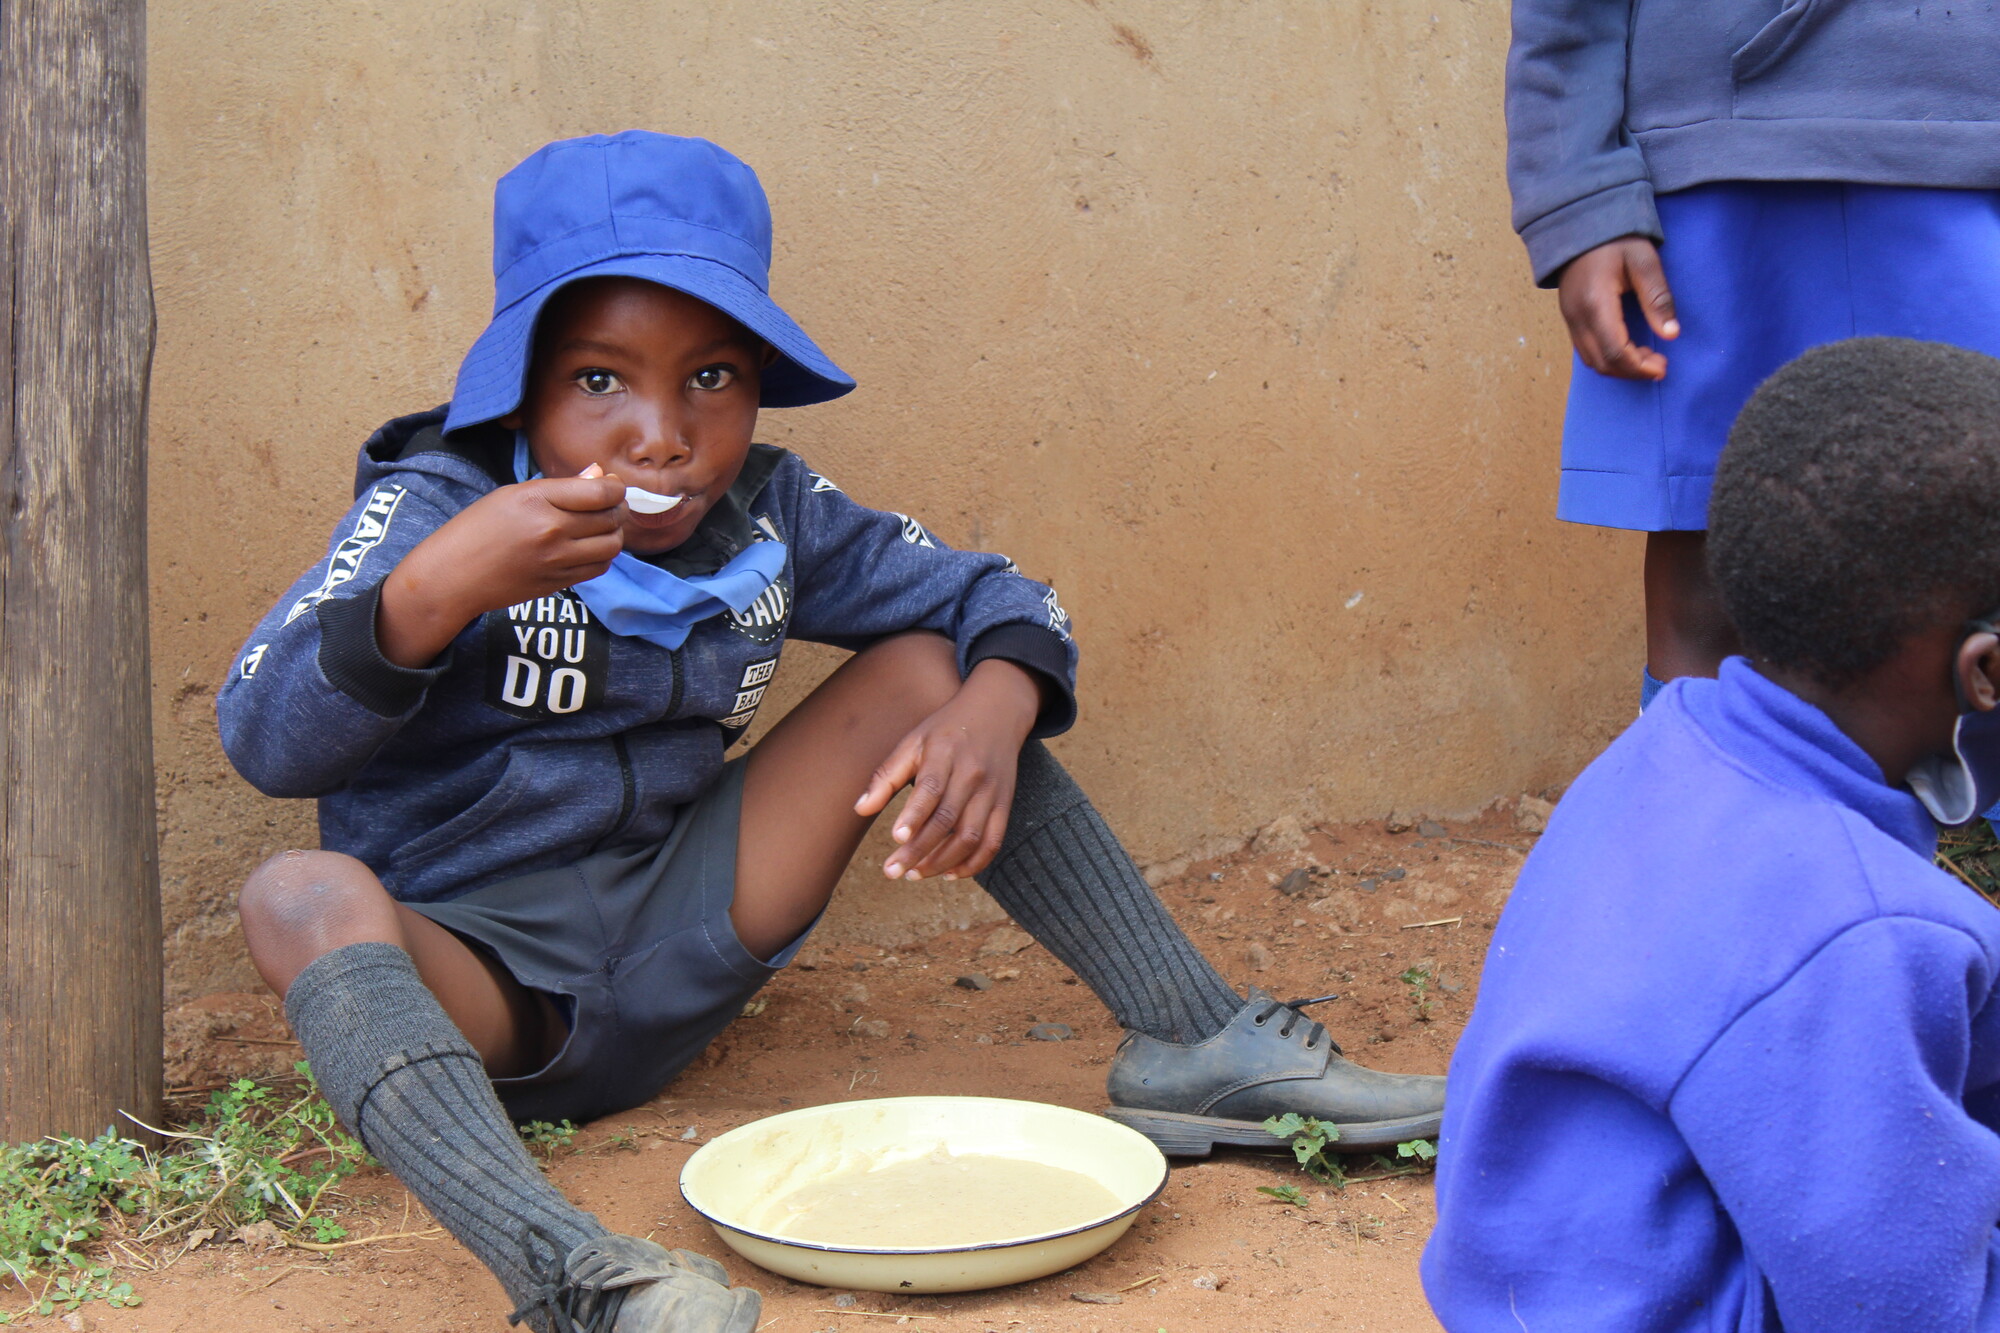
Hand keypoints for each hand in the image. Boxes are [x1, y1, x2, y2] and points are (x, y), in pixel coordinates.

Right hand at [377, 467, 625, 666]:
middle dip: (617, 509)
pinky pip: (598, 568)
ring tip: (602, 527)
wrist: (453, 575)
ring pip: (611, 546)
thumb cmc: (478, 528)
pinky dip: (602, 556)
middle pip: (611, 518)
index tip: (613, 486)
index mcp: (537, 499)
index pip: (601, 492)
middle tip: (610, 505)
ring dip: (614, 534)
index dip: (616, 488)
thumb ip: (561, 486)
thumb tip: (600, 475)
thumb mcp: (513, 494)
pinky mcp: (558, 583)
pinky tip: (590, 547)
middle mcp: (551, 530)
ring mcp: (556, 560)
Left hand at [854, 659, 1043, 880]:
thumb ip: (887, 775)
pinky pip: (993, 842)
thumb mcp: (913, 741)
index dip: (914, 815)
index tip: (896, 838)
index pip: (931, 788)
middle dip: (919, 851)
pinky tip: (949, 874)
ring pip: (971, 837)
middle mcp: (972, 774)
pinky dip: (973, 864)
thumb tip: (859, 809)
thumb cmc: (946, 729)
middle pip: (947, 820)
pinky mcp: (1005, 804)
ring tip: (914, 874)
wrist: (997, 712)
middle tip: (892, 872)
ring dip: (942, 862)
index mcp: (945, 753)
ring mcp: (991, 792)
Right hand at [1557, 236, 1678, 380]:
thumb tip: (1671, 334)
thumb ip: (1657, 298)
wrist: (1581, 224)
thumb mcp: (1644, 262)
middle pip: (1602, 363)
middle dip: (1632, 371)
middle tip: (1659, 364)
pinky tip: (1628, 349)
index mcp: (1596, 303)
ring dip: (1620, 367)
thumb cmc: (1616, 239)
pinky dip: (1608, 358)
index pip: (1615, 351)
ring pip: (1592, 361)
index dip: (1640, 366)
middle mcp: (1577, 317)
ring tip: (1646, 358)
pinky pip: (1586, 350)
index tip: (1663, 366)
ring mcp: (1570, 319)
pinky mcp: (1570, 318)